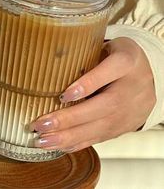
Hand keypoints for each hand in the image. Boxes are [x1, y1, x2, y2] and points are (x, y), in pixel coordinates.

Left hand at [30, 37, 155, 151]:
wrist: (150, 74)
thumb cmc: (119, 57)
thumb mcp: (107, 47)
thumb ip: (87, 55)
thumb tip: (51, 65)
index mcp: (126, 61)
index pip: (109, 71)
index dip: (87, 84)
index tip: (63, 95)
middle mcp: (133, 87)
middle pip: (104, 106)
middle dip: (70, 119)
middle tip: (42, 124)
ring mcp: (131, 110)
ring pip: (102, 127)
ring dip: (70, 136)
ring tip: (43, 140)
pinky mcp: (126, 125)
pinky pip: (103, 136)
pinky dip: (80, 143)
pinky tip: (60, 145)